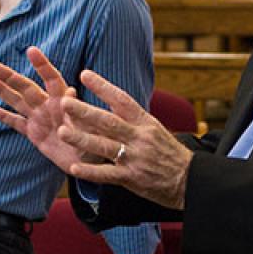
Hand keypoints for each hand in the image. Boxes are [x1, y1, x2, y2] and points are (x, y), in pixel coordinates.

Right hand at [0, 47, 89, 170]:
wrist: (90, 163)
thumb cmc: (97, 144)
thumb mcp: (91, 128)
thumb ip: (79, 112)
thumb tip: (71, 93)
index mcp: (64, 101)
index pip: (51, 79)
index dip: (42, 65)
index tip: (31, 50)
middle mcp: (49, 106)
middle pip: (27, 88)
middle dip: (11, 77)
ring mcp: (40, 119)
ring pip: (18, 102)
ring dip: (4, 91)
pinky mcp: (35, 134)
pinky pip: (17, 123)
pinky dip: (5, 117)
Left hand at [56, 70, 193, 209]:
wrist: (190, 180)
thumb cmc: (169, 154)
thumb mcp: (156, 130)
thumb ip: (134, 119)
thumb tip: (111, 103)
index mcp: (146, 122)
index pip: (122, 100)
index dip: (103, 86)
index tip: (84, 74)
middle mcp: (139, 137)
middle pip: (108, 121)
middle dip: (84, 111)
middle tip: (64, 102)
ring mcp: (135, 158)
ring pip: (104, 146)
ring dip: (81, 139)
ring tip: (62, 132)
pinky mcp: (132, 178)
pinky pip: (107, 174)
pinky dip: (90, 172)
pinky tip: (73, 169)